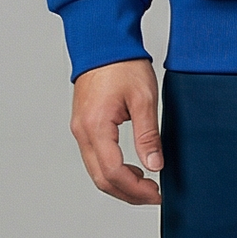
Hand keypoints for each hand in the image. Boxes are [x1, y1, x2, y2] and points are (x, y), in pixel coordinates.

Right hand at [70, 59, 162, 204]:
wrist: (103, 42)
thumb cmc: (122, 64)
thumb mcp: (144, 99)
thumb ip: (148, 136)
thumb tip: (154, 165)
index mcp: (96, 126)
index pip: (113, 172)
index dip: (136, 189)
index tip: (156, 194)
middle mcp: (82, 132)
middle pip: (101, 178)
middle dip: (128, 193)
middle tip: (153, 195)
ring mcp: (80, 129)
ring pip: (96, 171)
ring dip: (120, 184)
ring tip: (145, 184)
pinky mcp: (83, 126)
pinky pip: (94, 158)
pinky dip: (112, 170)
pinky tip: (132, 169)